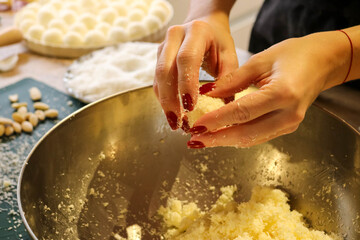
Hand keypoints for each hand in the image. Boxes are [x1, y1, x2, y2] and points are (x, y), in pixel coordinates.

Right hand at [153, 12, 237, 129]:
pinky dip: (164, 99)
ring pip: (158, 78)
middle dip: (170, 99)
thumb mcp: (229, 56)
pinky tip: (173, 114)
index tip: (190, 107)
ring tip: (176, 123)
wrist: (205, 26)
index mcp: (196, 31)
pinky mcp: (158, 57)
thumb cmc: (219, 42)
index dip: (186, 84)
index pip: (186, 58)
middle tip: (178, 122)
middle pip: (165, 70)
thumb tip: (222, 108)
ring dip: (165, 103)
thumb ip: (228, 79)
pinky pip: (157, 81)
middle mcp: (175, 36)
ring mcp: (163, 46)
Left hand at [188, 31, 350, 147]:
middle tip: (194, 140)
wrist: (322, 62)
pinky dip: (238, 137)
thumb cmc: (294, 55)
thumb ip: (232, 79)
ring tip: (203, 139)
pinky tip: (221, 135)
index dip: (216, 121)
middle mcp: (288, 114)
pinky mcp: (287, 128)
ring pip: (251, 139)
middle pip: (246, 133)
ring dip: (225, 141)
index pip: (241, 112)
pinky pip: (259, 136)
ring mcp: (290, 124)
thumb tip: (207, 94)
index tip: (196, 125)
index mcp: (282, 93)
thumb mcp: (260, 60)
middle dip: (217, 139)